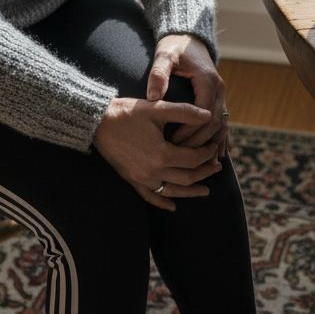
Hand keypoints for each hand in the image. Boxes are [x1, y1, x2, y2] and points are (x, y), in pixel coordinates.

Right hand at [93, 97, 221, 210]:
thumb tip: (209, 115)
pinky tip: (173, 206)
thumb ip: (185, 112)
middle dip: (204, 172)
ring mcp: (141, 178)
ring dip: (190, 191)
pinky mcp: (131, 180)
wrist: (97, 122)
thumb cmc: (127, 112)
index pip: (193, 158)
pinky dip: (163, 201)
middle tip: (217, 167)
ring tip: (205, 190)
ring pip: (172, 191)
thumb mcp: (157, 108)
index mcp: (162, 154)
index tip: (214, 145)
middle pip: (187, 177)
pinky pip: (150, 196)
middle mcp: (153, 171)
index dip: (207, 152)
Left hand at [148, 34, 227, 154]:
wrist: (188, 37)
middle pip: (215, 122)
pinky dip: (218, 139)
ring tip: (199, 163)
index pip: (203, 113)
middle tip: (181, 155)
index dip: (190, 130)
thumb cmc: (174, 47)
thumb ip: (158, 73)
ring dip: (212, 144)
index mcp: (207, 80)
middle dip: (199, 141)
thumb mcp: (164, 55)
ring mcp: (220, 94)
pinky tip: (214, 156)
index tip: (173, 142)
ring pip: (221, 125)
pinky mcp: (217, 98)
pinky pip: (222, 122)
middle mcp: (218, 89)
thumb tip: (154, 96)